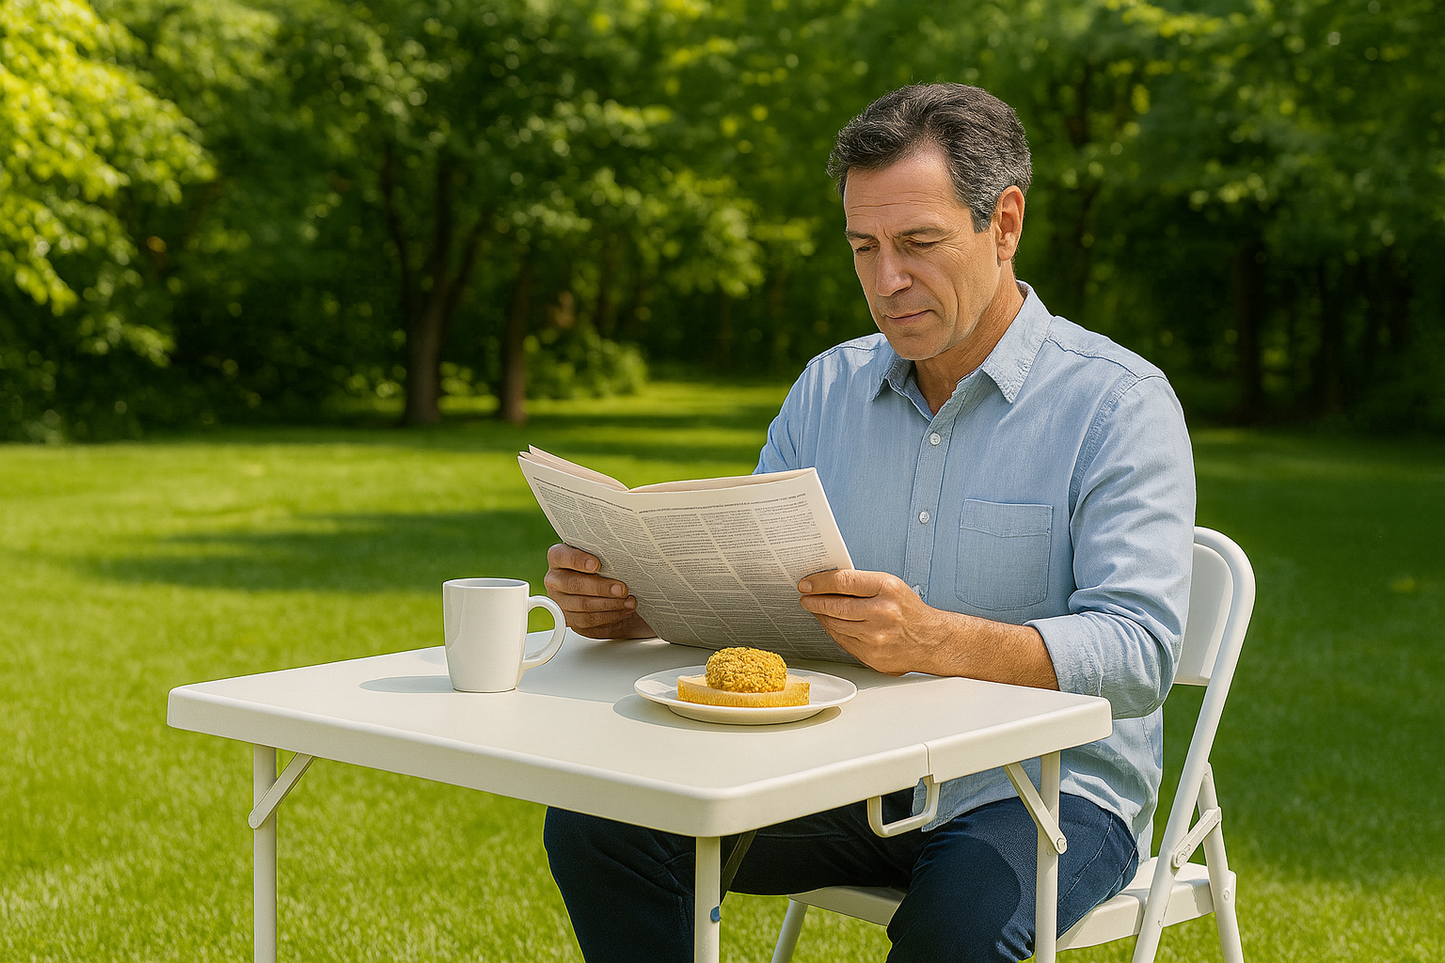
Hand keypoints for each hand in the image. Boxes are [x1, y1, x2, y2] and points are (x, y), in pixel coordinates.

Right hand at [543, 544, 654, 639]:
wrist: (607, 590)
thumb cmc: (605, 567)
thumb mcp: (603, 556)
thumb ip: (604, 554)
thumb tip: (620, 553)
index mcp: (558, 558)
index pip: (560, 556)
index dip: (578, 560)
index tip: (596, 564)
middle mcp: (555, 580)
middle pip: (573, 585)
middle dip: (601, 588)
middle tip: (621, 589)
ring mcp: (560, 601)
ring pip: (582, 605)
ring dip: (609, 604)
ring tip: (628, 602)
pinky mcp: (570, 619)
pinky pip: (588, 621)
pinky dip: (608, 616)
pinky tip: (622, 611)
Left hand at [797, 569, 939, 674]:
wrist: (930, 640)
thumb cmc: (908, 610)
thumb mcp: (890, 586)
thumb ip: (860, 584)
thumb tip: (826, 584)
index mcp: (887, 589)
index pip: (843, 582)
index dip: (819, 582)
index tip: (807, 584)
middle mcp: (882, 613)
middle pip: (835, 606)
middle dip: (814, 601)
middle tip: (806, 598)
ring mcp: (876, 637)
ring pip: (834, 625)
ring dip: (822, 617)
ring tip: (818, 610)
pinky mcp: (871, 655)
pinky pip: (842, 641)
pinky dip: (834, 632)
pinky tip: (833, 625)